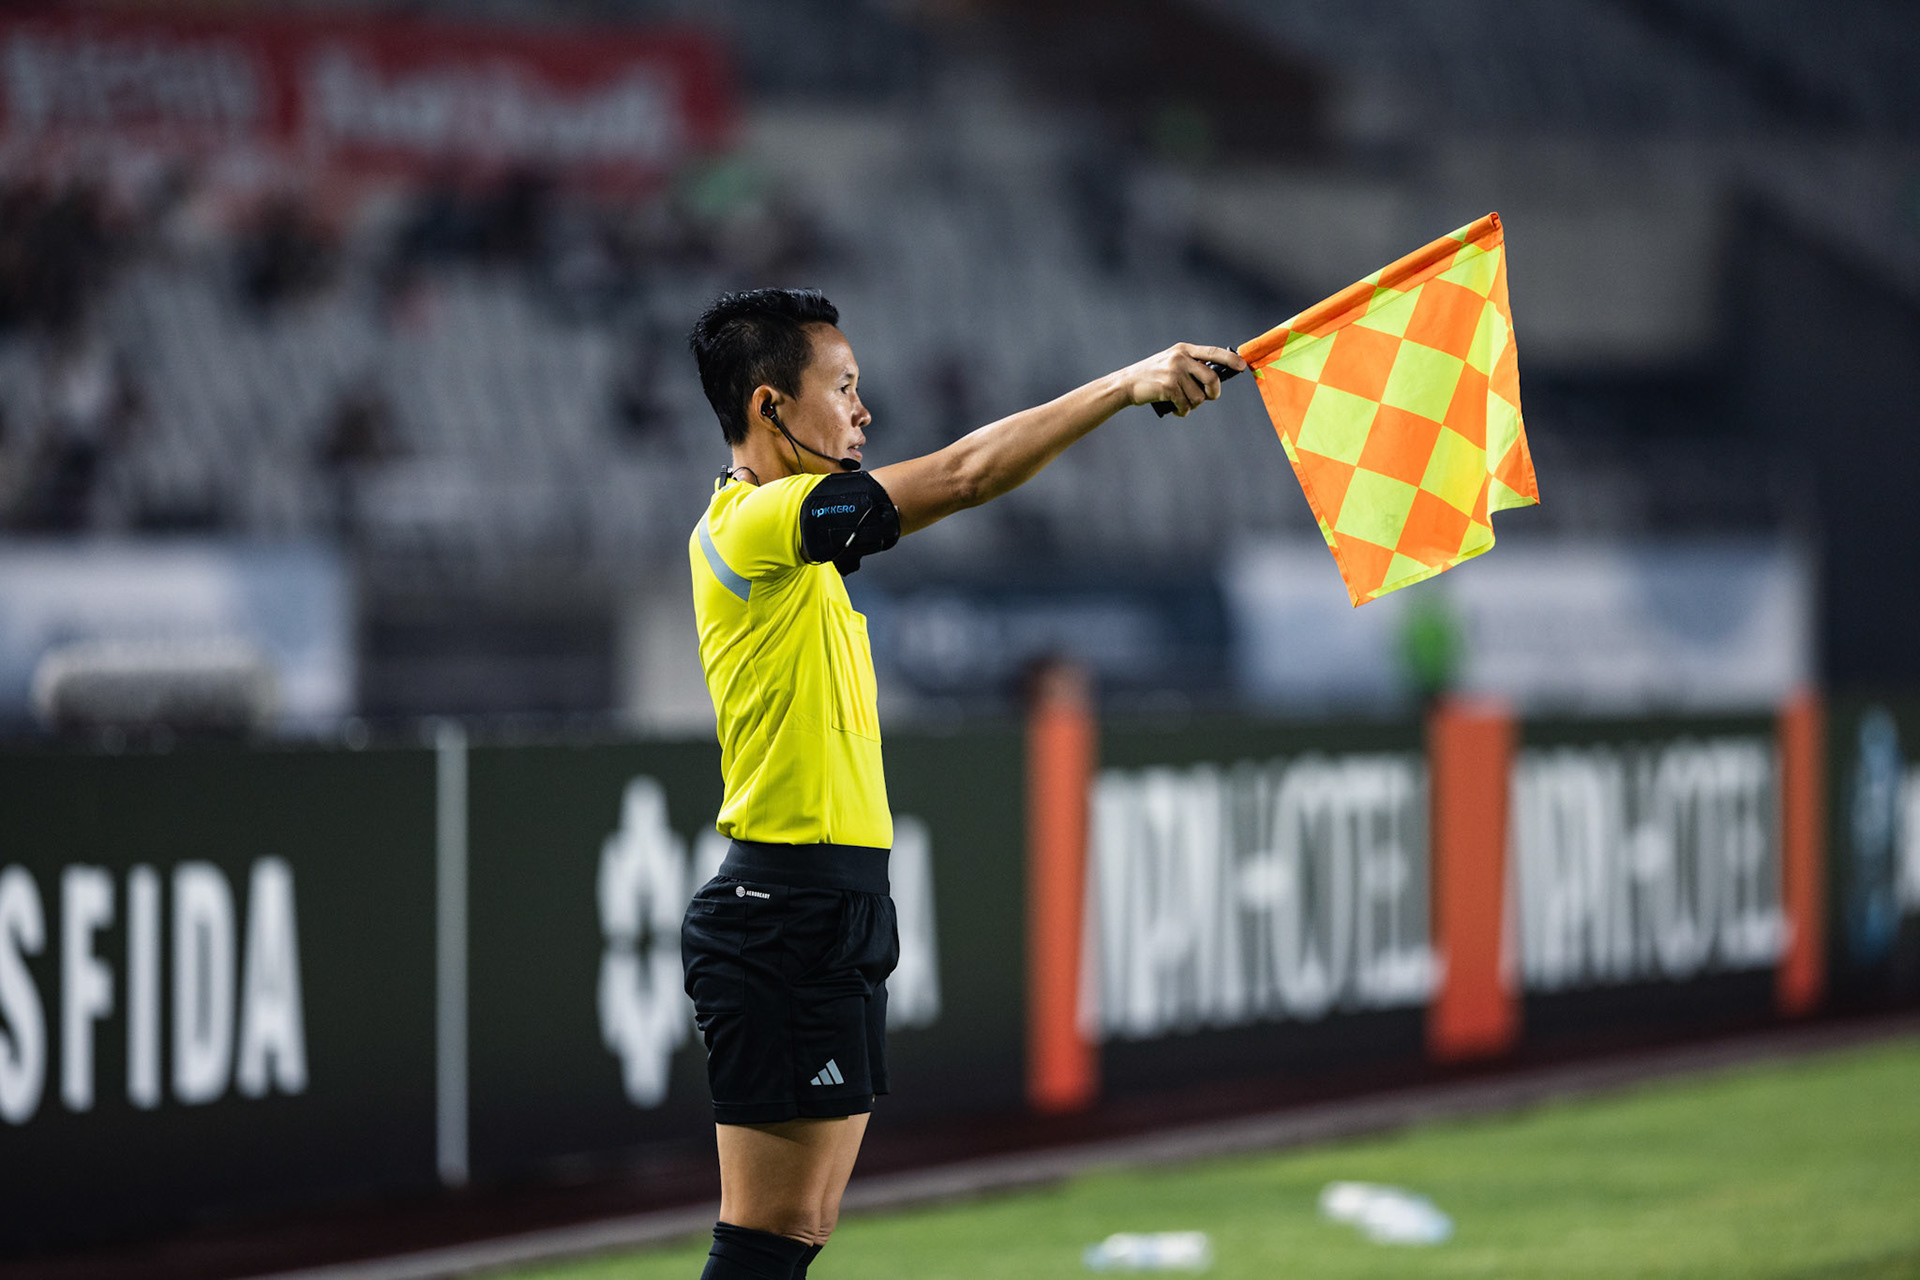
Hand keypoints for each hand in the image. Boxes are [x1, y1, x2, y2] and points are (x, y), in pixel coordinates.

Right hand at [1118, 343, 1247, 416]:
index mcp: (1184, 349)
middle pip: (1212, 378)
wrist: (1126, 384)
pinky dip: (1183, 411)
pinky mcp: (1168, 387)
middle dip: (1214, 392)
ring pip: (1199, 396)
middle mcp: (1180, 358)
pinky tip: (1175, 409)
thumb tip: (1215, 381)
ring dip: (1192, 405)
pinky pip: (1186, 405)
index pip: (1213, 352)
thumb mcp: (1171, 363)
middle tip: (1209, 397)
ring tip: (1181, 403)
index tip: (1242, 366)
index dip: (1230, 360)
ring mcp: (1174, 372)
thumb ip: (1190, 366)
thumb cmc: (1152, 376)